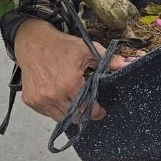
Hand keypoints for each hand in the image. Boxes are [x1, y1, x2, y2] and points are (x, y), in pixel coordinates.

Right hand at [13, 19, 127, 121]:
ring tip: (74, 100)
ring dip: (69, 112)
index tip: (101, 111)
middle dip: (84, 114)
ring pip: (60, 118)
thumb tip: (129, 64)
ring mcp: (40, 100)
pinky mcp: (31, 101)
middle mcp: (54, 95)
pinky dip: (56, 109)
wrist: (32, 41)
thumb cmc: (61, 45)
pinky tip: (60, 97)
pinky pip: (47, 113)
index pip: (87, 109)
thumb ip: (109, 60)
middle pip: (74, 117)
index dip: (96, 112)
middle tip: (89, 106)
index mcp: (70, 84)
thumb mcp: (87, 49)